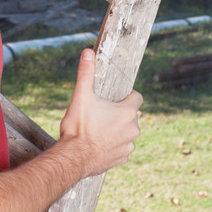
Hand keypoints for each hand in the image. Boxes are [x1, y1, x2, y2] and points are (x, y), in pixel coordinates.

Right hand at [59, 48, 142, 177]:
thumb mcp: (81, 96)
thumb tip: (88, 52)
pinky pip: (120, 148)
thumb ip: (86, 73)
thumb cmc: (78, 127)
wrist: (73, 158)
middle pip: (129, 116)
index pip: (137, 98)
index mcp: (127, 112)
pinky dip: (112, 145)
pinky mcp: (121, 159)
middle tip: (98, 114)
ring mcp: (128, 146)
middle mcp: (133, 129)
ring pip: (125, 133)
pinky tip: (97, 144)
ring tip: (96, 130)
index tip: (113, 98)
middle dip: (117, 113)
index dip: (126, 96)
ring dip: (115, 130)